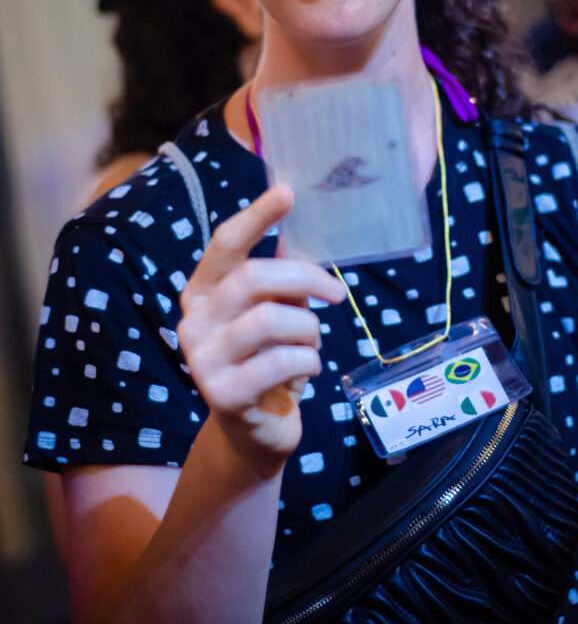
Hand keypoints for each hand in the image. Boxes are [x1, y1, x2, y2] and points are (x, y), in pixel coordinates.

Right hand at [177, 184, 345, 473]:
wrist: (254, 432)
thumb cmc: (268, 361)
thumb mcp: (275, 313)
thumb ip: (281, 280)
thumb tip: (299, 235)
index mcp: (204, 291)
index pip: (226, 242)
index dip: (258, 215)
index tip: (288, 191)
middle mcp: (194, 320)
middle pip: (254, 276)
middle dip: (306, 277)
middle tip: (337, 292)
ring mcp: (202, 359)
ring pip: (273, 318)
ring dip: (308, 328)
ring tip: (311, 345)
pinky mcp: (222, 395)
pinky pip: (284, 361)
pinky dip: (310, 362)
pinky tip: (306, 374)